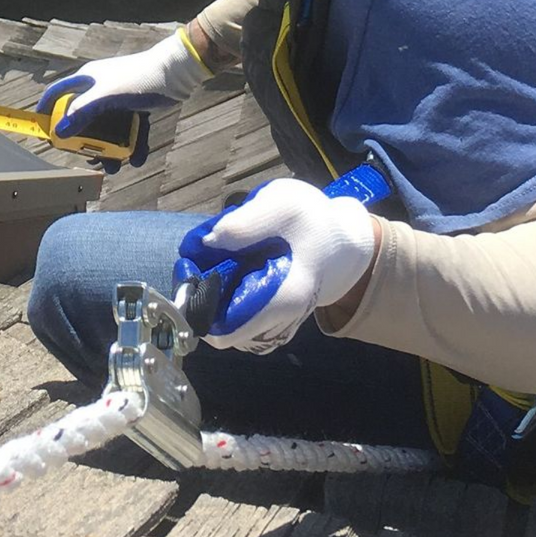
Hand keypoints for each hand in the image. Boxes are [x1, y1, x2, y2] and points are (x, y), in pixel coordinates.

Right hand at [38, 30, 206, 169]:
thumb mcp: (107, 96)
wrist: (178, 73)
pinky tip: (137, 158)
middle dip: (88, 144)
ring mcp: (118, 100)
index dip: (48, 113)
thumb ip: (83, 112)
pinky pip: (129, 131)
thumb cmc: (140, 77)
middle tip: (91, 160)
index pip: (58, 95)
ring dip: (112, 150)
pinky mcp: (135, 108)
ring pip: (108, 130)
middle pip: (84, 121)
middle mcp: (99, 90)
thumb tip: (60, 132)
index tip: (47, 136)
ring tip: (117, 166)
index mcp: (87, 81)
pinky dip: (132, 145)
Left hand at [180, 178, 378, 352]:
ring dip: (210, 295)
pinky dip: (222, 297)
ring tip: (214, 262)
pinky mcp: (269, 321)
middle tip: (198, 260)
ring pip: (224, 324)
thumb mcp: (284, 205)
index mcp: (283, 300)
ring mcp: (273, 326)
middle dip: (201, 295)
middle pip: (219, 327)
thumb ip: (246, 221)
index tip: (192, 268)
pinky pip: (234, 317)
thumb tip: (207, 241)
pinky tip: (227, 271)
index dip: (197, 302)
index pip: (223, 331)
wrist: (343, 243)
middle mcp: (277, 325)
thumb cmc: (315, 223)